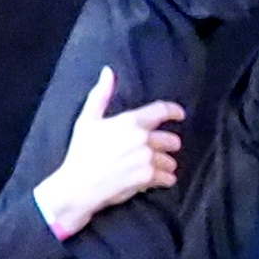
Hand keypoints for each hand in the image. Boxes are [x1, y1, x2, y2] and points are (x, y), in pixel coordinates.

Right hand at [33, 67, 181, 241]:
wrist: (78, 187)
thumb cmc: (81, 153)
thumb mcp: (87, 120)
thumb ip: (101, 95)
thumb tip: (107, 71)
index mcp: (130, 121)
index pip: (162, 111)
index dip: (174, 111)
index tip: (180, 115)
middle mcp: (142, 137)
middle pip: (170, 139)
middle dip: (168, 144)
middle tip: (163, 150)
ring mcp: (146, 158)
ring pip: (170, 160)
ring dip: (166, 164)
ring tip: (157, 167)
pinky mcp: (147, 177)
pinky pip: (167, 177)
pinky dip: (166, 179)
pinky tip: (159, 180)